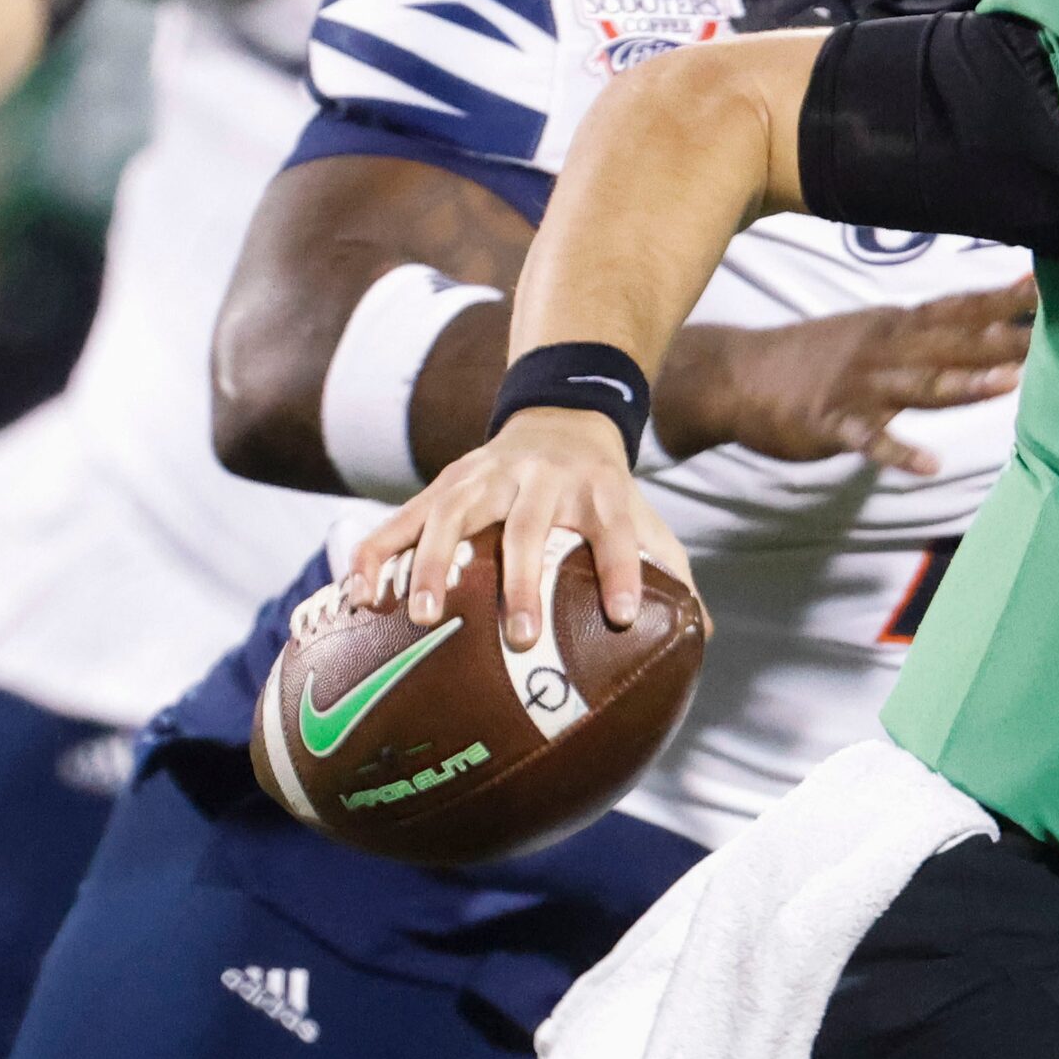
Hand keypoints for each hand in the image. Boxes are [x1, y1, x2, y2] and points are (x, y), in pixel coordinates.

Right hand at [345, 406, 690, 651]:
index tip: (623, 616)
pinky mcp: (441, 484)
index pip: (617, 530)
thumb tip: (700, 637)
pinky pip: (399, 519)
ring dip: (432, 563)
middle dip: (520, 581)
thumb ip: (671, 573)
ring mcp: (484, 477)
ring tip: (421, 616)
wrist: (561, 419)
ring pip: (452, 515)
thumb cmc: (605, 493)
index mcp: (599, 490)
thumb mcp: (645, 519)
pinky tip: (358, 597)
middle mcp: (541, 479)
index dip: (622, 570)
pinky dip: (375, 553)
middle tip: (516, 638)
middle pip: (529, 526)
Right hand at [654, 276, 1033, 473]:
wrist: (735, 374)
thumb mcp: (873, 332)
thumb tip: (983, 325)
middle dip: (1001, 340)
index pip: (958, 309)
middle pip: (952, 343)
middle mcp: (884, 349)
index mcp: (895, 326)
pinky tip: (929, 463)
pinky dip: (898, 451)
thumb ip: (925, 331)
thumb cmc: (814, 356)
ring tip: (1008, 383)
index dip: (1000, 301)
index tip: (1044, 287)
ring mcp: (858, 386)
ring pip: (919, 385)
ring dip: (964, 384)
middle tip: (1048, 335)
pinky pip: (869, 440)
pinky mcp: (832, 424)